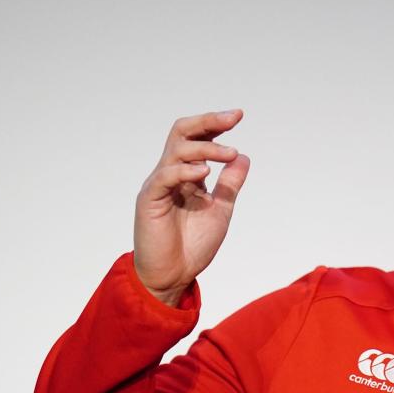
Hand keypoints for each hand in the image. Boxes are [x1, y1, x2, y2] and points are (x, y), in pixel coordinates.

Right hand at [133, 109, 250, 304]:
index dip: (215, 125)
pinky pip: (165, 177)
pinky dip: (185, 170)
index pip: (197, 139)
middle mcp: (170, 174)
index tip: (237, 116)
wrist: (173, 276)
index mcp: (186, 175)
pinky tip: (205, 172)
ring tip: (229, 153)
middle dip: (207, 121)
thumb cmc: (192, 245)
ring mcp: (158, 185)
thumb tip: (244, 157)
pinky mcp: (149, 201)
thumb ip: (230, 184)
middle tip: (232, 118)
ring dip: (206, 148)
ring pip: (176, 151)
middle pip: (182, 133)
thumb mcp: (220, 209)